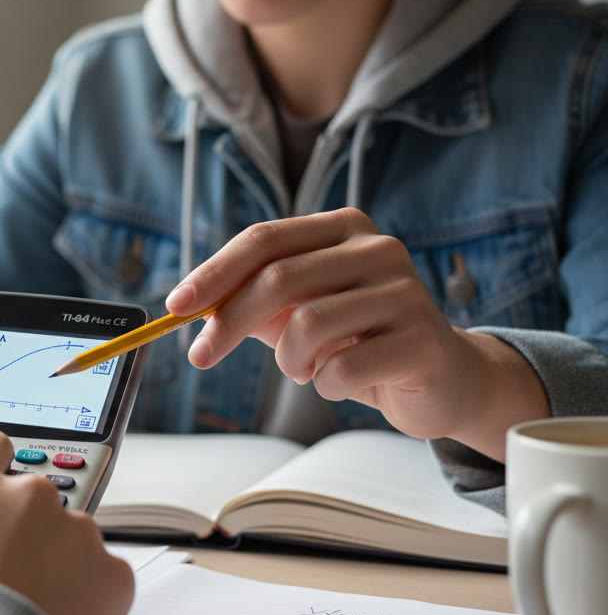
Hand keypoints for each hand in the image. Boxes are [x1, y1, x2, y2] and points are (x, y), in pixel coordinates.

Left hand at [165, 207, 546, 457]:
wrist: (440, 377)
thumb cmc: (357, 339)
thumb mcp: (296, 312)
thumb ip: (249, 301)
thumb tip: (187, 308)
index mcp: (343, 229)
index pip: (264, 239)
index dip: (214, 273)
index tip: (175, 307)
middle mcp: (377, 249)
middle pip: (279, 278)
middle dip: (229, 322)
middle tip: (203, 356)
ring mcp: (406, 292)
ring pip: (308, 325)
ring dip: (288, 361)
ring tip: (304, 369)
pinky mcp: (422, 340)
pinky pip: (341, 369)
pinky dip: (324, 385)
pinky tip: (339, 382)